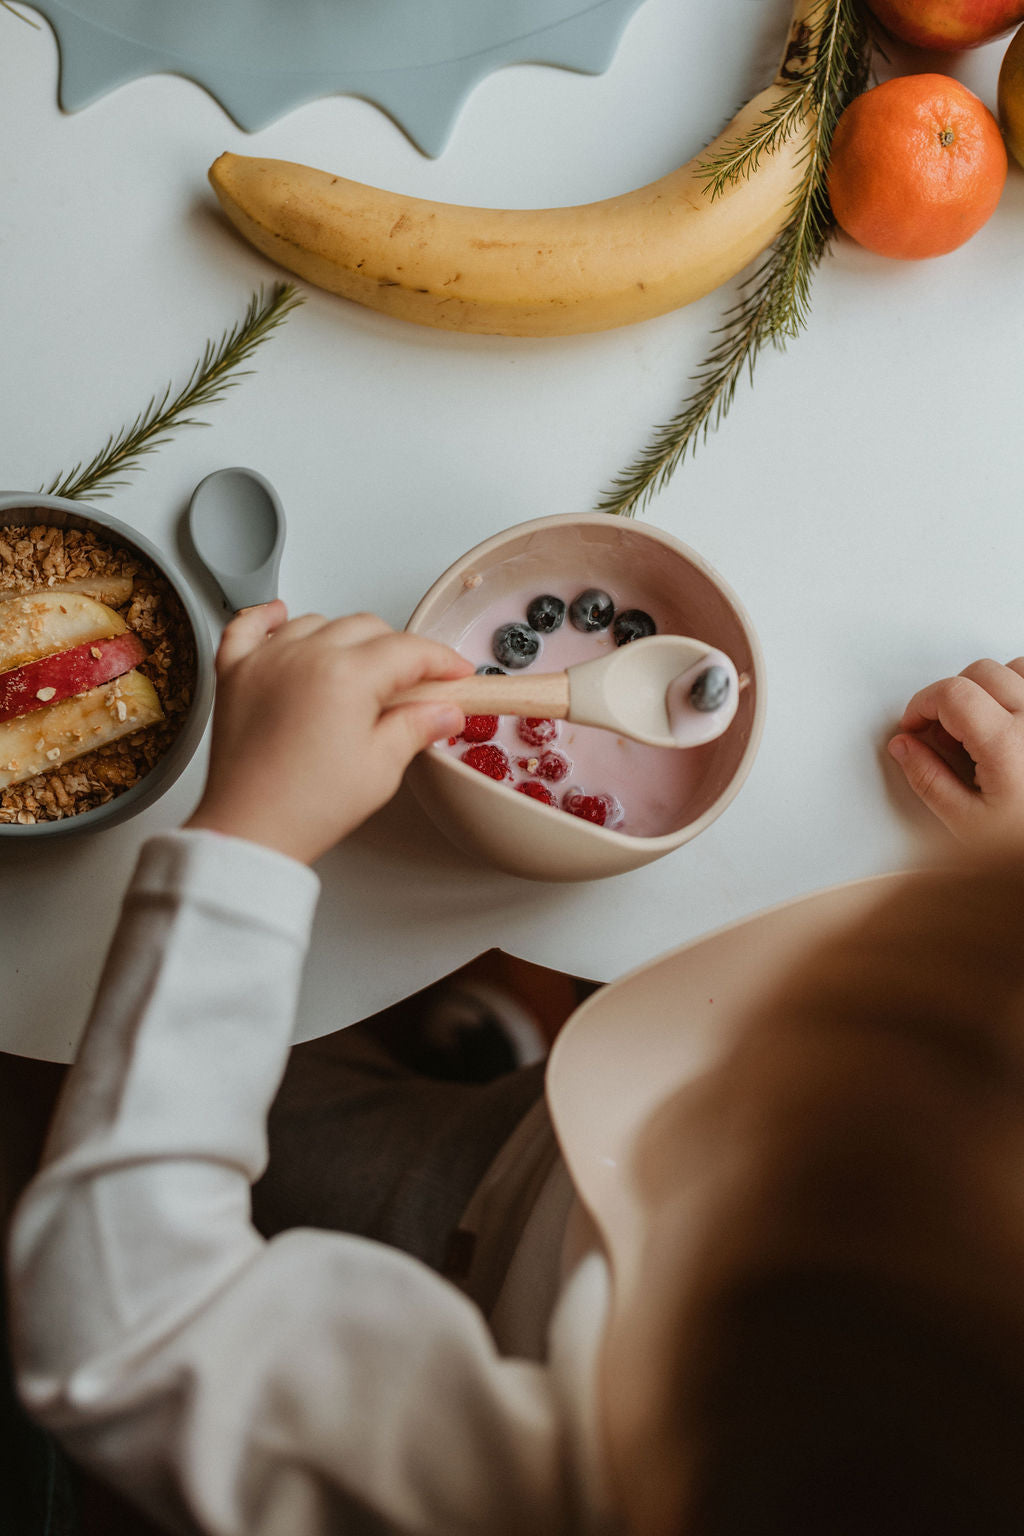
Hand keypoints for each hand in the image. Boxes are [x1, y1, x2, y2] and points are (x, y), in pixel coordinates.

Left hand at [185, 603, 470, 863]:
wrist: (250, 830)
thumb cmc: (308, 806)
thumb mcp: (381, 768)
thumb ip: (416, 727)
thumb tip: (444, 711)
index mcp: (346, 675)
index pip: (408, 650)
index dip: (440, 660)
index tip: (455, 673)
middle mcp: (304, 655)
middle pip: (366, 627)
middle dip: (398, 649)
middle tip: (413, 681)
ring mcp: (266, 660)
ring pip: (317, 622)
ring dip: (344, 637)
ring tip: (357, 666)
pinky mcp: (235, 674)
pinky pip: (249, 627)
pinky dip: (268, 617)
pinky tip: (282, 616)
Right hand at [888, 657, 1023, 845]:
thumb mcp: (969, 822)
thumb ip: (929, 780)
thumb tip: (904, 748)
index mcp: (1007, 744)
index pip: (952, 693)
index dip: (922, 704)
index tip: (914, 724)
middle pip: (979, 673)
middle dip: (949, 696)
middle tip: (943, 732)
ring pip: (1014, 668)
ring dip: (988, 686)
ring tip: (979, 723)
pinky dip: (1017, 687)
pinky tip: (1009, 717)